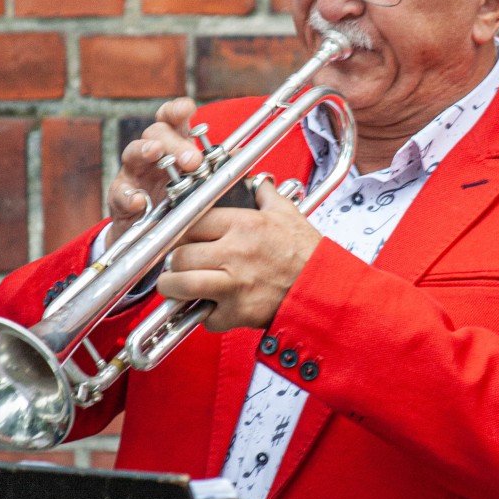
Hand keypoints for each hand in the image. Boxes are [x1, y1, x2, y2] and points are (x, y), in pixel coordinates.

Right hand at [106, 98, 202, 247]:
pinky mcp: (120, 199)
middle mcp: (150, 155)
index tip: (188, 109)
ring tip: (155, 153)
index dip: (177, 111)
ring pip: (132, 152)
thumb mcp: (197, 183)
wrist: (151, 235)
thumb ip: (215, 167)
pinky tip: (140, 201)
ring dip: (145, 150)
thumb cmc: (176, 200)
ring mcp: (133, 174)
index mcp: (171, 146)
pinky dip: (129, 196)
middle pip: (156, 133)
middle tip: (192, 159)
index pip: (171, 120)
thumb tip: (240, 156)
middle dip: (174, 142)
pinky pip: (120, 194)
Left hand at [157, 180, 321, 331]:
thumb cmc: (307, 254)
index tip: (179, 237)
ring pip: (181, 285)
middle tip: (178, 263)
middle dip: (173, 261)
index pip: (190, 221)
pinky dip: (205, 316)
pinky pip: (205, 317)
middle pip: (179, 255)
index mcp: (243, 225)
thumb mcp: (287, 214)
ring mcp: (234, 284)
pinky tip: (212, 308)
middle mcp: (234, 253)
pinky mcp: (238, 312)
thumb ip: (265, 194)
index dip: (179, 230)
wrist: (325, 288)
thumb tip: (256, 181)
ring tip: (177, 286)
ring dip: (174, 288)